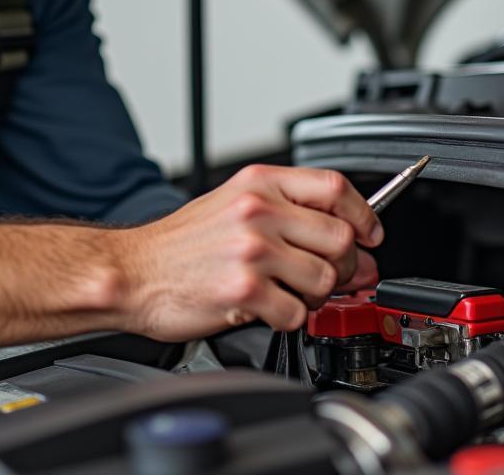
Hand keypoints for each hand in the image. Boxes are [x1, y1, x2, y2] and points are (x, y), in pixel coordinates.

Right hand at [116, 165, 382, 340]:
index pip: (335, 187)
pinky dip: (288, 319)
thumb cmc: (180, 244)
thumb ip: (289, 213)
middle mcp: (259, 211)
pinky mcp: (244, 289)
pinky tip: (266, 307)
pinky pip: (297, 313)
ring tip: (288, 293)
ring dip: (315, 296)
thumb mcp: (232, 204)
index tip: (370, 234)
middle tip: (334, 278)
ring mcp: (252, 249)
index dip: (364, 215)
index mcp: (259, 184)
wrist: (132, 272)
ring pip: (325, 279)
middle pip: (341, 239)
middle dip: (347, 266)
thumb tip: (349, 240)